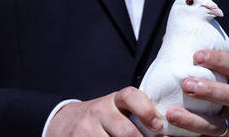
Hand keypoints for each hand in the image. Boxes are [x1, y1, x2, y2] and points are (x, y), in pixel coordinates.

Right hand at [46, 87, 162, 136]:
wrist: (65, 122)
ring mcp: (87, 128)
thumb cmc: (102, 118)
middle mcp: (100, 111)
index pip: (131, 96)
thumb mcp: (117, 109)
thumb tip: (164, 131)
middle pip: (127, 132)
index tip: (158, 125)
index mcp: (115, 100)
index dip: (146, 110)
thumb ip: (137, 114)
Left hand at [165, 50, 228, 136]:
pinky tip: (169, 135)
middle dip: (209, 90)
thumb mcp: (228, 75)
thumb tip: (170, 38)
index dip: (218, 60)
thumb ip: (204, 61)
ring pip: (218, 125)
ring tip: (172, 114)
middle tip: (186, 84)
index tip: (197, 55)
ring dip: (194, 120)